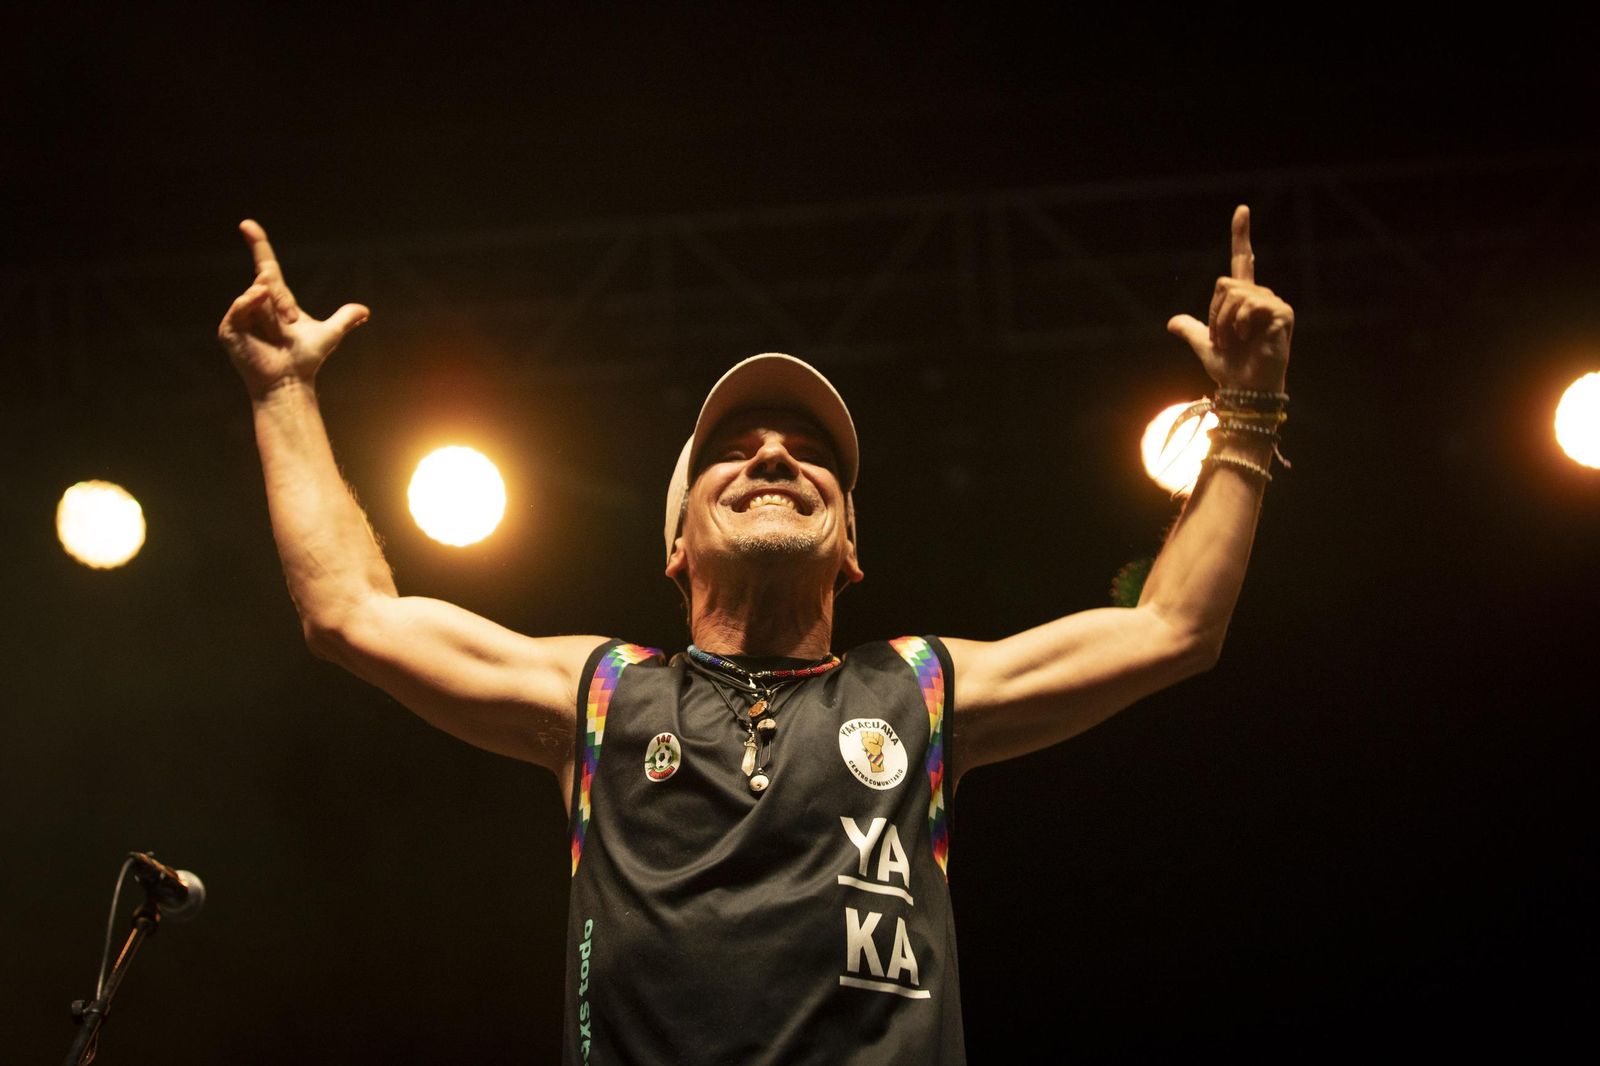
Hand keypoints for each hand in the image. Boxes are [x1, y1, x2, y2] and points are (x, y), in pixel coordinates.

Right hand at [216, 220, 369, 398]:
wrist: (290, 382)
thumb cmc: (305, 360)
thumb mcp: (329, 335)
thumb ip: (345, 319)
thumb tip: (364, 311)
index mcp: (276, 300)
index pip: (265, 265)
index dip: (258, 244)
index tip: (247, 224)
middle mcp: (256, 303)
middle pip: (268, 283)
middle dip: (282, 302)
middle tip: (289, 326)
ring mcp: (240, 316)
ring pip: (256, 295)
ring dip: (272, 313)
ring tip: (280, 332)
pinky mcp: (229, 329)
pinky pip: (239, 307)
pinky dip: (249, 304)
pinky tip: (258, 302)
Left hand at [1166, 205, 1292, 391]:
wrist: (1244, 389)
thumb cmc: (1230, 369)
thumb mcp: (1204, 346)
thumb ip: (1191, 330)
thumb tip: (1172, 322)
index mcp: (1245, 300)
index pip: (1242, 261)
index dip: (1241, 236)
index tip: (1241, 210)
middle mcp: (1261, 297)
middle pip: (1225, 283)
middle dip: (1215, 313)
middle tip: (1223, 339)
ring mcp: (1274, 304)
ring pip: (1234, 293)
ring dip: (1224, 321)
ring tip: (1234, 341)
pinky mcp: (1282, 313)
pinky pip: (1249, 304)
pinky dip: (1240, 323)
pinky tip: (1248, 337)